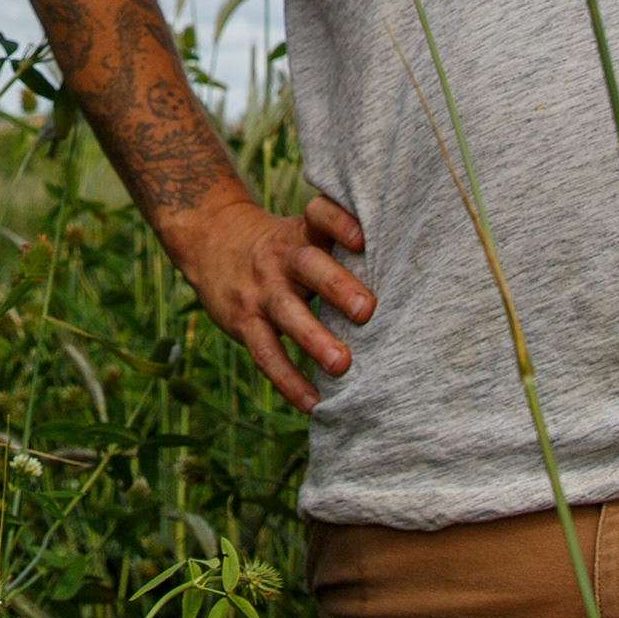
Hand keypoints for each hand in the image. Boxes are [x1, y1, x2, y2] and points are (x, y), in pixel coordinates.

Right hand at [168, 188, 373, 414]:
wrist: (210, 241)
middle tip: (366, 309)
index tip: (362, 237)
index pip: (319, 215)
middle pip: (309, 266)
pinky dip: (288, 380)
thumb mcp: (302, 232)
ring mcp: (261, 291)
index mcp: (302, 233)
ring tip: (342, 364)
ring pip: (287, 312)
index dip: (338, 222)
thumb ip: (339, 247)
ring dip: (314, 339)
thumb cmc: (280, 246)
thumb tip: (408, 274)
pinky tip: (312, 402)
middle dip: (337, 287)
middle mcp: (281, 258)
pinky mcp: (244, 321)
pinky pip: (266, 352)